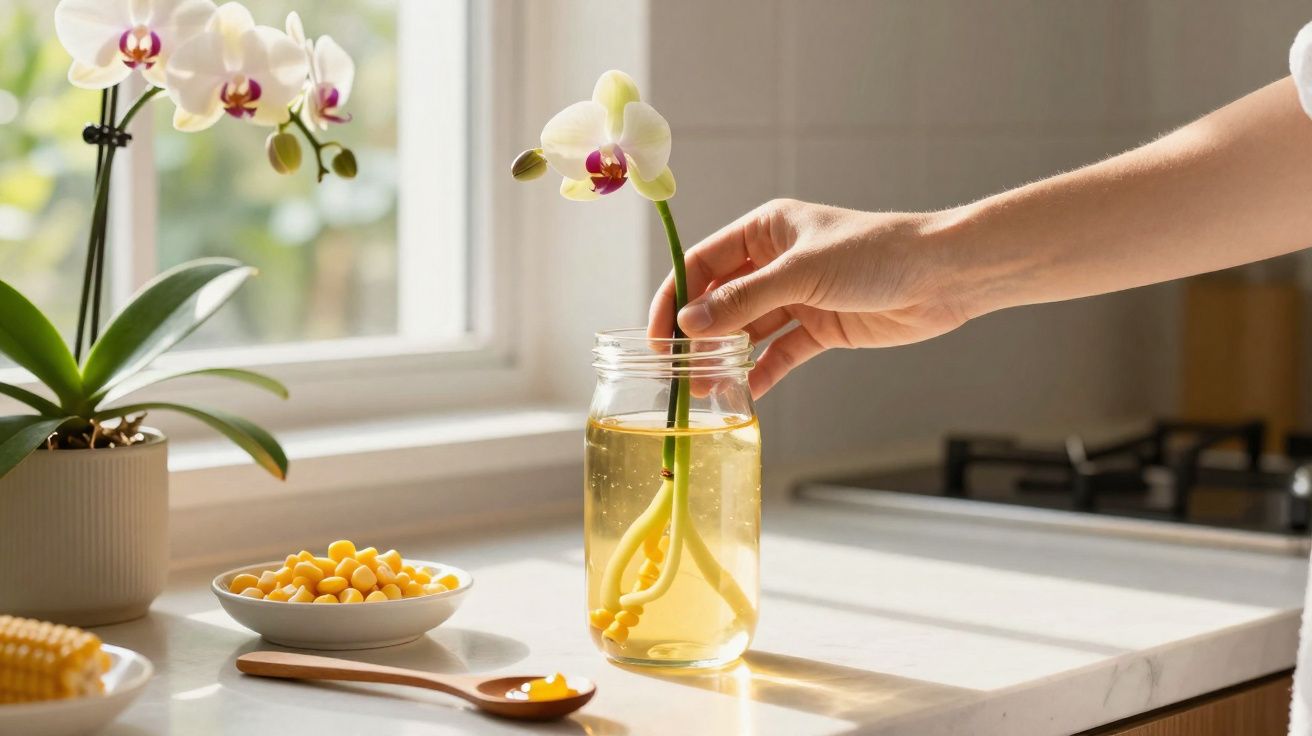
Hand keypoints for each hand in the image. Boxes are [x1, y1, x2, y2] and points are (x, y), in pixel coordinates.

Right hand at [648, 199, 972, 398]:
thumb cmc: (875, 253)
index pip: (702, 264)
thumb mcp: (801, 273)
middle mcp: (776, 262)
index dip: (675, 298)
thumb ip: (744, 300)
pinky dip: (762, 371)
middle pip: (721, 300)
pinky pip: (780, 352)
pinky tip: (744, 392)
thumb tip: (690, 324)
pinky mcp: (822, 327)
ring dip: (725, 357)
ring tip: (704, 387)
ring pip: (748, 330)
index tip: (658, 335)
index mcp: (766, 230)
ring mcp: (799, 296)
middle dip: (698, 334)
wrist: (943, 276)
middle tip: (677, 370)